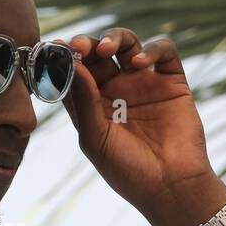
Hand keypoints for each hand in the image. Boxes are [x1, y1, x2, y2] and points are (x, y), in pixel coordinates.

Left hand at [61, 28, 222, 225]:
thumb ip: (83, 101)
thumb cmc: (128, 171)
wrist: (170, 187)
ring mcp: (144, 83)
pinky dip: (153, 49)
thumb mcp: (96, 139)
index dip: (63, 58)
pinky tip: (140, 64)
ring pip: (128, 45)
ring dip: (115, 38)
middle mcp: (116, 90)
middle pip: (98, 53)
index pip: (74, 72)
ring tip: (106, 49)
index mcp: (92, 104)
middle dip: (86, 44)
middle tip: (79, 46)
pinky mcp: (172, 82)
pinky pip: (164, 52)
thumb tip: (71, 64)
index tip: (53, 49)